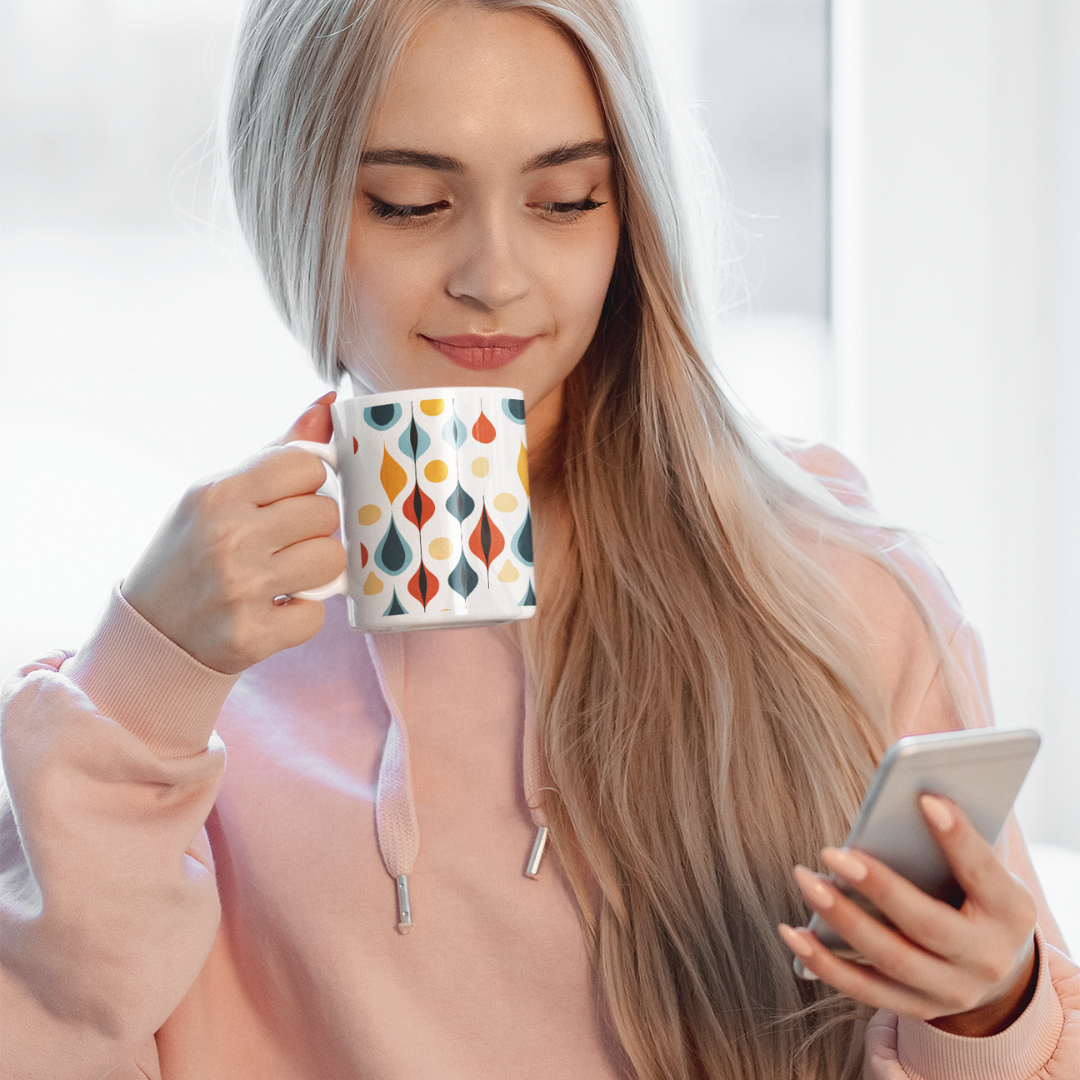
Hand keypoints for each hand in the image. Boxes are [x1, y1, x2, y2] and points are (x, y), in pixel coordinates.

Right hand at [121, 393, 346, 673]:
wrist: (150, 629)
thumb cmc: (194, 548)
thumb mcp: (221, 492)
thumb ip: (280, 451)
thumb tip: (329, 403)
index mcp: (218, 493)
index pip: (306, 465)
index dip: (307, 482)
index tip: (288, 499)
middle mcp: (227, 538)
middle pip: (325, 512)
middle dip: (313, 527)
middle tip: (282, 541)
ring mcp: (239, 589)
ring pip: (332, 560)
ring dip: (317, 569)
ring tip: (285, 572)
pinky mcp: (251, 636)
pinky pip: (318, 615)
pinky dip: (302, 614)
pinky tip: (274, 607)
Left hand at [778, 795, 1038, 1036]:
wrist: (997, 970)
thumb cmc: (977, 894)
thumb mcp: (984, 869)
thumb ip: (951, 836)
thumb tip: (904, 782)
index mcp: (1011, 912)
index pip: (983, 872)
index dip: (958, 838)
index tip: (925, 799)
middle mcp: (985, 959)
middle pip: (927, 925)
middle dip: (878, 887)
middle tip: (832, 852)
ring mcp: (952, 990)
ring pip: (890, 959)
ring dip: (842, 919)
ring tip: (806, 880)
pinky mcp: (917, 1007)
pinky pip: (864, 990)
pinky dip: (824, 964)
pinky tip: (794, 934)